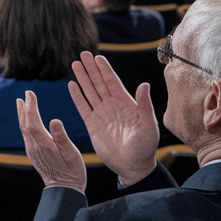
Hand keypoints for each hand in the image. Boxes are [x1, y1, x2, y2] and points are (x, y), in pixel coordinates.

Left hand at [17, 89, 85, 193]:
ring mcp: (32, 151)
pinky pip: (26, 135)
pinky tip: (28, 122)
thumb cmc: (72, 172)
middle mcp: (34, 147)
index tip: (30, 93)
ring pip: (24, 129)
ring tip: (21, 104)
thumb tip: (54, 120)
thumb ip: (62, 137)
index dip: (31, 106)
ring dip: (23, 115)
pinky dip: (26, 124)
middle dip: (24, 108)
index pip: (33, 120)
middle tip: (24, 95)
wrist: (64, 190)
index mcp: (43, 144)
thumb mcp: (71, 154)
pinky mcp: (34, 154)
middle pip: (25, 123)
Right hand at [68, 52, 159, 186]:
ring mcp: (101, 115)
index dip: (104, 69)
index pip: (112, 81)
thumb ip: (145, 105)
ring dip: (82, 78)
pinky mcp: (92, 125)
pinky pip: (82, 107)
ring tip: (75, 64)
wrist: (133, 166)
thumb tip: (144, 85)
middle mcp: (112, 106)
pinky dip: (77, 96)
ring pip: (89, 91)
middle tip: (83, 54)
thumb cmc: (145, 148)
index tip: (97, 57)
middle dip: (91, 68)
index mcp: (126, 104)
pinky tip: (71, 85)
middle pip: (98, 82)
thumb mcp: (149, 126)